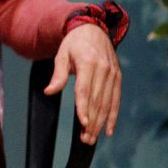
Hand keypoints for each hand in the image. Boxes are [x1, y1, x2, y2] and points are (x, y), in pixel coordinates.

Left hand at [44, 23, 121, 144]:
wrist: (93, 28)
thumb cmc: (74, 43)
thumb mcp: (62, 54)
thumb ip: (58, 74)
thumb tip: (49, 91)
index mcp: (88, 62)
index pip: (85, 90)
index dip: (84, 108)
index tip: (83, 124)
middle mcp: (103, 69)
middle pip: (97, 100)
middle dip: (92, 121)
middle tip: (85, 139)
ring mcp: (113, 73)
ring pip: (107, 103)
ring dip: (101, 122)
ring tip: (92, 138)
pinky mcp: (117, 77)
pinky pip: (116, 99)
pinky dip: (113, 116)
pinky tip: (108, 130)